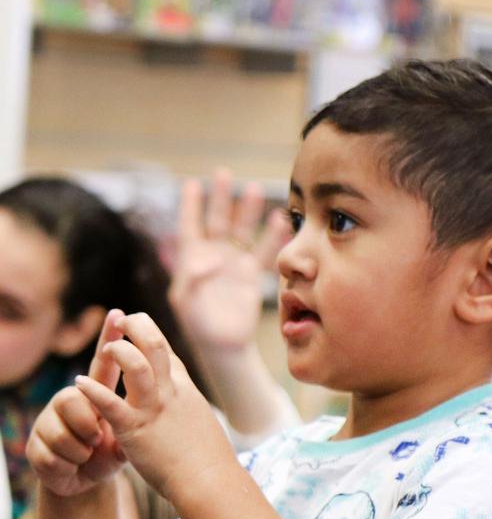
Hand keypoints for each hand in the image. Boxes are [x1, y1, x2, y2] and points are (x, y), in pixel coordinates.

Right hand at [26, 311, 125, 496]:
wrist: (83, 483)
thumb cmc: (107, 452)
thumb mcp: (126, 436)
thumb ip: (136, 414)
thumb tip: (156, 390)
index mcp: (94, 395)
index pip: (102, 363)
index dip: (109, 339)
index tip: (118, 313)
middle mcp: (68, 402)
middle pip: (72, 399)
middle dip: (88, 424)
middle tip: (96, 438)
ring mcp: (48, 423)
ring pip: (64, 433)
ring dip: (81, 451)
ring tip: (86, 454)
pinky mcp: (35, 448)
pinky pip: (54, 456)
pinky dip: (69, 467)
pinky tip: (72, 467)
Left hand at [74, 311, 229, 500]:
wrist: (209, 483)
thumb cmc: (209, 463)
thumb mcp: (203, 425)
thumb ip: (190, 412)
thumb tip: (189, 413)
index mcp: (185, 392)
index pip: (167, 353)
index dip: (150, 335)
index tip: (136, 327)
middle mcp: (170, 393)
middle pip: (155, 344)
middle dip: (137, 326)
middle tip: (121, 321)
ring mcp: (153, 409)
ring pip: (135, 365)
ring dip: (118, 351)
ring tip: (107, 350)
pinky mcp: (135, 430)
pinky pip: (110, 403)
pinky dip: (92, 390)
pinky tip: (79, 383)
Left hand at [169, 168, 289, 353]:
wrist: (222, 345)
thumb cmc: (197, 324)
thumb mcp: (185, 300)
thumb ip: (192, 276)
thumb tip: (211, 257)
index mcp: (191, 259)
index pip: (190, 225)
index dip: (190, 205)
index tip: (192, 184)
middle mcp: (214, 256)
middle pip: (217, 219)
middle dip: (220, 197)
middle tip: (223, 173)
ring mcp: (234, 264)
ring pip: (242, 230)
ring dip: (247, 211)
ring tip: (253, 189)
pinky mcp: (251, 275)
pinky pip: (263, 251)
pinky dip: (271, 237)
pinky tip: (278, 221)